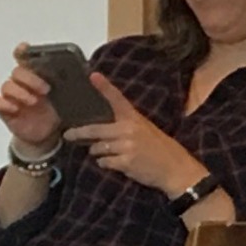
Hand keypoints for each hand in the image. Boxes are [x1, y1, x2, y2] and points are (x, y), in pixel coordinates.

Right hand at [0, 52, 65, 154]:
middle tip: (45, 89)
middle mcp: (22, 83)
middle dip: (30, 78)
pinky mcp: (5, 110)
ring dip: (19, 92)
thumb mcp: (67, 98)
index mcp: (36, 75)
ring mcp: (12, 96)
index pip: (25, 58)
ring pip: (6, 85)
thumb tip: (92, 75)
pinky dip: (2, 103)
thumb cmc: (57, 110)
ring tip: (33, 102)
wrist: (48, 134)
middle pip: (17, 72)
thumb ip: (73, 85)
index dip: (23, 52)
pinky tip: (15, 109)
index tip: (25, 49)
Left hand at [64, 82, 202, 197]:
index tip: (93, 75)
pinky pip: (104, 162)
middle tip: (68, 135)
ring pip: (97, 148)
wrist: (176, 169)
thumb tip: (102, 128)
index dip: (105, 87)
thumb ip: (126, 126)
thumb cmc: (161, 149)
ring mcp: (127, 146)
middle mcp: (129, 129)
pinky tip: (116, 164)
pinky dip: (106, 164)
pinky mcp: (125, 161)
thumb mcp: (146, 130)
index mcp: (134, 119)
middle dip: (78, 133)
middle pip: (94, 129)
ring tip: (108, 154)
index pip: (117, 99)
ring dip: (97, 152)